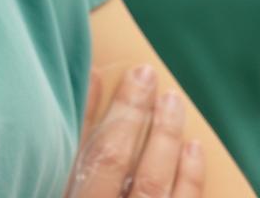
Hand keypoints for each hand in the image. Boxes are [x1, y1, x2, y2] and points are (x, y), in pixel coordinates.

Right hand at [67, 65, 204, 197]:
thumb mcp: (66, 187)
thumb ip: (73, 163)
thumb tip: (86, 96)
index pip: (84, 152)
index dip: (89, 111)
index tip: (98, 73)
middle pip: (114, 161)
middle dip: (131, 113)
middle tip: (144, 73)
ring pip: (152, 184)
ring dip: (164, 136)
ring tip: (171, 100)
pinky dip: (190, 175)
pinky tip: (193, 147)